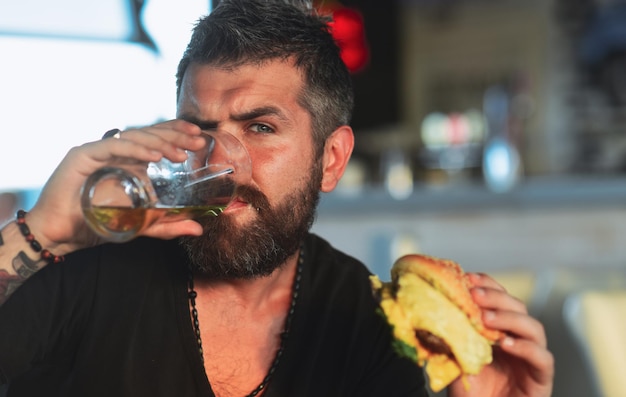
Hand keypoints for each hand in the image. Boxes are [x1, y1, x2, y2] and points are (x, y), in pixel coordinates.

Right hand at [27, 119, 205, 254]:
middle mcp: (115, 151)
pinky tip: (154, 157)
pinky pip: (113, 147)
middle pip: (148, 134)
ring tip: (180, 155)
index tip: (199, 136)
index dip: (177, 133)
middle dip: (175, 135)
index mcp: (128, 160)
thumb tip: (198, 228)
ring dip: (159, 143)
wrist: (61, 235)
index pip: (155, 138)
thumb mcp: (141, 224)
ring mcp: (99, 151)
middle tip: (197, 141)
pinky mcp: (83, 155)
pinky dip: (134, 149)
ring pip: (133, 138)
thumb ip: (167, 225)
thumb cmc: (96, 225)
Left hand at [447, 273, 553, 396]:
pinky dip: (526, 348)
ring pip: (534, 328)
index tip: (468, 279)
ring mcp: (532, 359)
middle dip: (497, 298)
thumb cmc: (469, 395)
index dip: (488, 285)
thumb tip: (432, 312)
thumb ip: (451, 339)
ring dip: (510, 319)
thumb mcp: (454, 361)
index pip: (499, 299)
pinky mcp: (541, 379)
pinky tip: (506, 344)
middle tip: (475, 295)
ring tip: (487, 319)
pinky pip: (543, 358)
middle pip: (518, 308)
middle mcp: (518, 340)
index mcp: (499, 331)